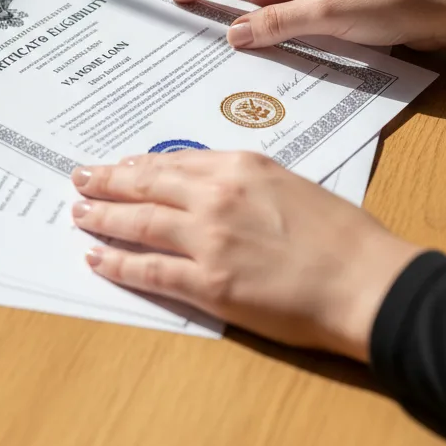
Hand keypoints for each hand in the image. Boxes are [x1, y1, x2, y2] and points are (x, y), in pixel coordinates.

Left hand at [72, 150, 419, 359]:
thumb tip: (201, 181)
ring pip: (139, 223)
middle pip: (146, 185)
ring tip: (79, 213)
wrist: (367, 281)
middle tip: (79, 179)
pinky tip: (97, 257)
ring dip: (103, 217)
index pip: (172, 162)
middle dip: (107, 182)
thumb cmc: (340, 234)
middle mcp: (216, 195)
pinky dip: (118, 263)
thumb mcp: (287, 183)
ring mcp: (208, 239)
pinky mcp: (209, 283)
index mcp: (238, 166)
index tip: (116, 166)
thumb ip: (240, 179)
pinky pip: (150, 270)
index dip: (137, 166)